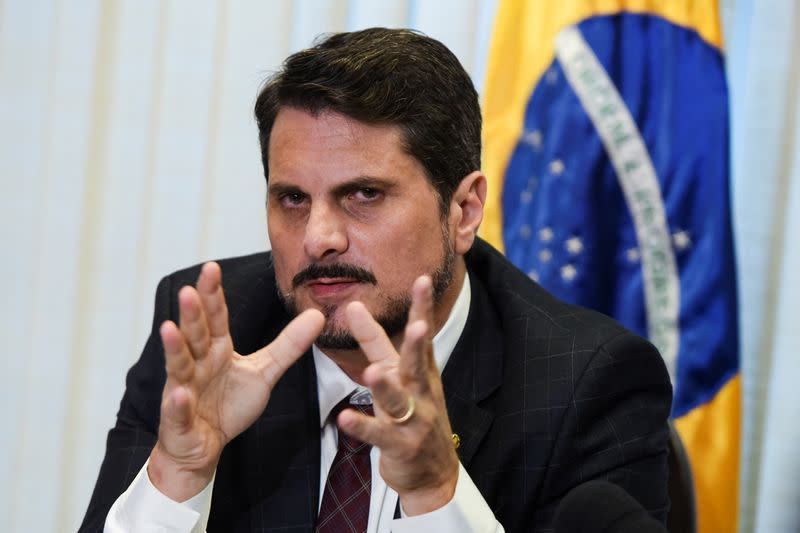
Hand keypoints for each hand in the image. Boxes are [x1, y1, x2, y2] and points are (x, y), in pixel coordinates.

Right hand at [149, 262, 323, 500]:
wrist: (204, 446)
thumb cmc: (228, 405)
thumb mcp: (265, 372)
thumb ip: (288, 344)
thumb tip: (317, 314)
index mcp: (216, 349)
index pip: (215, 317)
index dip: (213, 294)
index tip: (211, 268)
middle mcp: (197, 364)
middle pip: (195, 334)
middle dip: (192, 313)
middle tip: (189, 289)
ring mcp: (184, 389)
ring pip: (179, 365)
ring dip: (174, 348)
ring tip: (169, 328)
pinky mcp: (179, 419)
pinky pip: (179, 409)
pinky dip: (178, 402)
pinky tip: (179, 392)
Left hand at [337, 275, 459, 514]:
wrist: (434, 473)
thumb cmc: (415, 417)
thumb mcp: (400, 378)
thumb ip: (377, 344)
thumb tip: (355, 307)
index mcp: (421, 373)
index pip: (422, 336)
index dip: (423, 309)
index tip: (423, 280)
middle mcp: (420, 392)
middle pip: (418, 364)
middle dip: (417, 344)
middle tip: (417, 324)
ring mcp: (413, 420)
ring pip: (399, 400)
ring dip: (386, 387)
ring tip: (372, 373)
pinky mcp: (400, 445)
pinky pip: (378, 434)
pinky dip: (361, 426)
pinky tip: (345, 418)